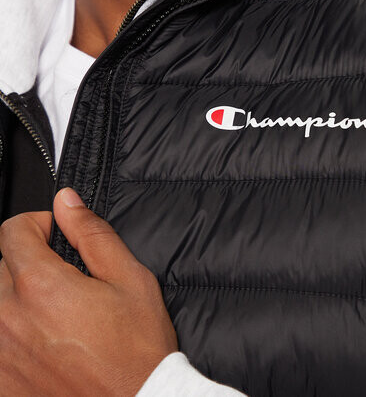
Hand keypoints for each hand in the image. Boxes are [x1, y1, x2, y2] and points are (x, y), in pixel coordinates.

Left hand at [0, 188, 177, 396]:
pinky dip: (14, 336)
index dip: (38, 225)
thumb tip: (66, 202)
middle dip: (28, 263)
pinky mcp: (1, 382)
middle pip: (0, 267)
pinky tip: (44, 344)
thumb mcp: (129, 279)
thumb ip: (92, 234)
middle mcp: (9, 319)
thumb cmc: (137, 351)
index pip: (11, 231)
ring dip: (18, 300)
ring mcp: (0, 355)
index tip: (56, 237)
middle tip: (64, 281)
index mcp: (41, 286)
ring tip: (54, 315)